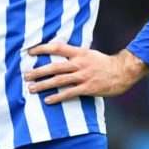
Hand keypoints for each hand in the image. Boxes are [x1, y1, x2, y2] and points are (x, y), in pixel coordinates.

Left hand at [24, 45, 148, 104]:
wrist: (122, 72)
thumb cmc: (104, 63)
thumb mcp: (89, 54)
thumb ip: (74, 54)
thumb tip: (58, 52)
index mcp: (79, 53)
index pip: (58, 48)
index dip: (43, 48)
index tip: (30, 51)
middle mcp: (79, 64)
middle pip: (54, 67)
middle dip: (38, 71)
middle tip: (25, 75)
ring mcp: (83, 76)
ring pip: (59, 80)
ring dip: (44, 85)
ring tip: (31, 89)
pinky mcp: (88, 88)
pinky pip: (69, 93)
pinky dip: (57, 97)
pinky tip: (47, 100)